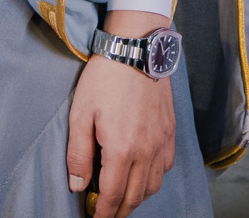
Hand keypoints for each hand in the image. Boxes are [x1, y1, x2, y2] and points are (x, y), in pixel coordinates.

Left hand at [67, 11, 176, 217]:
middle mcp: (146, 151)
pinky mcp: (170, 131)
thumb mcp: (80, 113)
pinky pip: (166, 167)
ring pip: (153, 185)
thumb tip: (78, 185)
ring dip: (137, 198)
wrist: (136, 48)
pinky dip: (154, 178)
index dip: (103, 214)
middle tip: (107, 214)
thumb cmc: (104, 78)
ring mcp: (162, 141)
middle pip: (135, 196)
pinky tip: (143, 174)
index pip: (113, 195)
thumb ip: (78, 154)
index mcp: (122, 150)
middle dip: (120, 211)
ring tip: (122, 198)